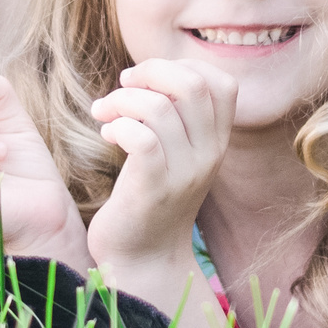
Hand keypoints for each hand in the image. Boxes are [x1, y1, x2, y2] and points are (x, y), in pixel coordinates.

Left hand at [84, 59, 234, 287]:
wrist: (144, 259)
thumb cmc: (150, 199)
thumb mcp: (176, 155)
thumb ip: (175, 117)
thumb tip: (148, 73)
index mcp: (217, 142)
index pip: (223, 83)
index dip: (184, 67)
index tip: (149, 80)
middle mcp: (209, 155)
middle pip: (193, 84)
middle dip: (151, 71)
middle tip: (123, 85)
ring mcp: (184, 173)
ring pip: (159, 107)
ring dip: (122, 100)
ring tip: (104, 114)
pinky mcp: (154, 188)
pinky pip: (141, 138)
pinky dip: (118, 126)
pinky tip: (107, 136)